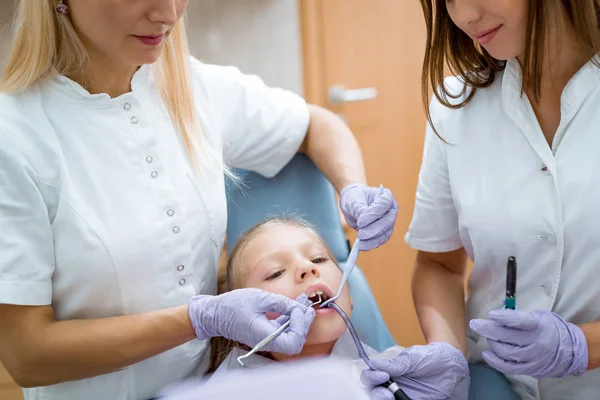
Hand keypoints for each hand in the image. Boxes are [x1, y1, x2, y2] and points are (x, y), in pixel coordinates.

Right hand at [188, 290, 315, 353]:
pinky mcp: (266, 333)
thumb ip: (281, 303)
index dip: (301, 327)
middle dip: (304, 323)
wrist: (216, 314)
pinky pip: (284, 330)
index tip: (299, 309)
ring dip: (299, 320)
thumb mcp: (260, 298)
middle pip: (295, 341)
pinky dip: (291, 319)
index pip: (293, 342)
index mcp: (265, 336)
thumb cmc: (233, 306)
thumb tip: (299, 307)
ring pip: (291, 335)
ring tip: (304, 303)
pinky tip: (294, 305)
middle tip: (308, 306)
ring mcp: (267, 338)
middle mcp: (268, 341)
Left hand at [339, 183, 397, 250]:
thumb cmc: (354, 198)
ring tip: (360, 243)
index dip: (373, 214)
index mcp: (386, 196)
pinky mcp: (384, 232)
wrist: (353, 204)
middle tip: (360, 234)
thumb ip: (359, 209)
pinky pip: (380, 240)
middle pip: (387, 221)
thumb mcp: (353, 200)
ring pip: (385, 233)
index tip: (360, 222)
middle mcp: (390, 209)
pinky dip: (371, 244)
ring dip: (373, 240)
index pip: (383, 205)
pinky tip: (362, 246)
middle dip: (374, 230)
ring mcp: (388, 221)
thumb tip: (362, 221)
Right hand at [361, 342, 468, 399]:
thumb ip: (394, 364)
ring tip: (393, 397)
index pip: (370, 377)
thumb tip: (374, 364)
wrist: (449, 365)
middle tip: (388, 393)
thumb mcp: (412, 358)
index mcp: (388, 372)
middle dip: (378, 394)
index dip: (372, 378)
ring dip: (385, 399)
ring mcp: (401, 394)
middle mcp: (391, 384)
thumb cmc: (429, 357)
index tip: (383, 375)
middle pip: (375, 392)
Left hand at [469, 309, 587, 377]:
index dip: (503, 317)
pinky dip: (495, 361)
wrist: (569, 349)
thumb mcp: (538, 316)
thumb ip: (519, 315)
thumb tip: (498, 311)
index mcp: (539, 326)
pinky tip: (487, 353)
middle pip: (507, 336)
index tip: (490, 314)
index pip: (519, 321)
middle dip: (488, 329)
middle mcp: (536, 342)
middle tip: (475, 324)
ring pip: (506, 352)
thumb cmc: (547, 328)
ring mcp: (533, 358)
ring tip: (489, 336)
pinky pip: (508, 367)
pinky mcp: (530, 369)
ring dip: (492, 343)